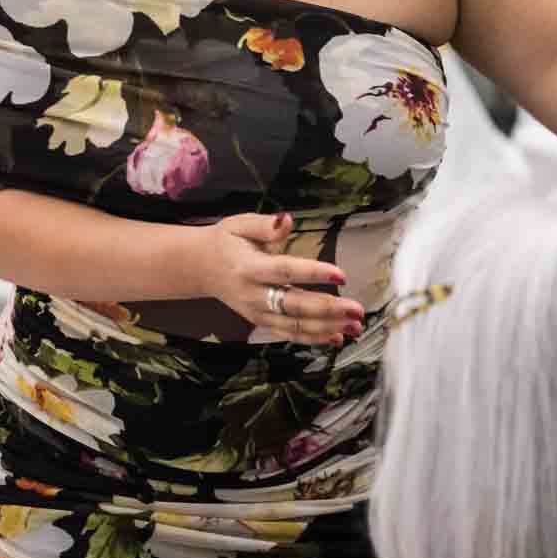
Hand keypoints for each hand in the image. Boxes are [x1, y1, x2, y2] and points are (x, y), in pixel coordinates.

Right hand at [196, 212, 366, 346]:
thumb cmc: (226, 242)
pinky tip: (337, 337)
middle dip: (328, 309)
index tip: (342, 275)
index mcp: (250, 267)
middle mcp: (253, 294)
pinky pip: (288, 334)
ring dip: (326, 328)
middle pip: (293, 305)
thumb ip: (265, 225)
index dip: (313, 273)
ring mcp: (256, 313)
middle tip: (357, 309)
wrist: (199, 267)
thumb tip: (286, 219)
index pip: (285, 271)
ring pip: (293, 325)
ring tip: (354, 326)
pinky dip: (313, 338)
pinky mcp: (260, 322)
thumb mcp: (240, 225)